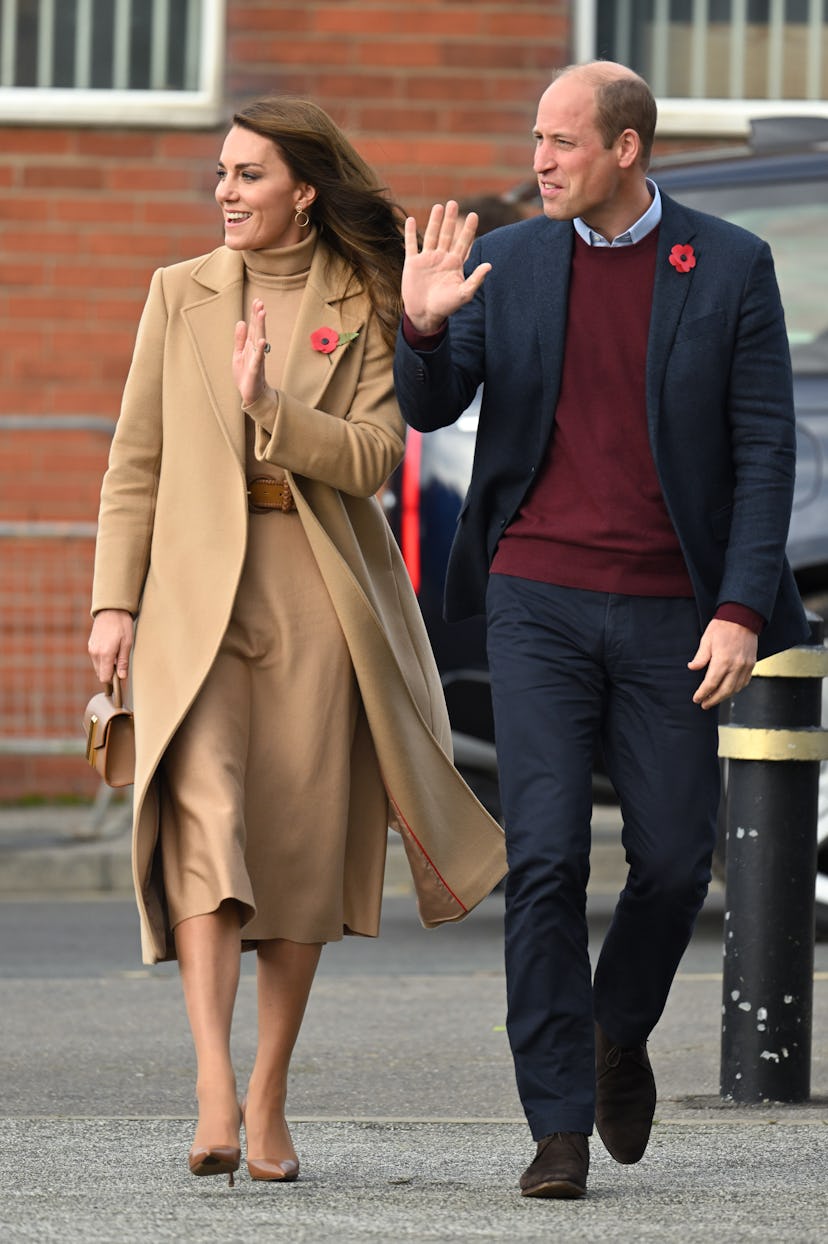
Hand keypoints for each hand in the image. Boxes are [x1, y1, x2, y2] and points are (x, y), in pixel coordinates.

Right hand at [88, 609, 133, 684]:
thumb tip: (121, 677)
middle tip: (121, 667)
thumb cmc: (122, 626)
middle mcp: (95, 653)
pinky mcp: (90, 645)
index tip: (119, 681)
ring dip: (107, 667)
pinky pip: (96, 659)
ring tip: (117, 657)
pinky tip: (112, 652)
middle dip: (110, 675)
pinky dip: (103, 660)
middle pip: (100, 674)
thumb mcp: (127, 643)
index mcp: (105, 653)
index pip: (104, 677)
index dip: (112, 682)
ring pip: (98, 667)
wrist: (111, 610)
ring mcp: (91, 649)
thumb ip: (123, 662)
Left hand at [232, 298, 270, 406]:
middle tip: (260, 302)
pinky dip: (260, 350)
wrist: (251, 394)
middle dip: (258, 316)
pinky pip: (259, 358)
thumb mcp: (239, 354)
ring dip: (261, 327)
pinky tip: (262, 341)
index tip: (257, 301)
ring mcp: (257, 359)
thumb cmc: (245, 374)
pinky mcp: (255, 370)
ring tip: (262, 313)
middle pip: (258, 330)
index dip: (254, 314)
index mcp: (251, 345)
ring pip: (259, 340)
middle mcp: (256, 350)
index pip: (253, 327)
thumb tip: (241, 322)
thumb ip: (240, 339)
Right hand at [401, 201, 491, 333]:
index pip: (464, 242)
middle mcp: (441, 258)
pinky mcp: (412, 263)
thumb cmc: (446, 306)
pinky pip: (411, 244)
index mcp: (454, 264)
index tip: (474, 215)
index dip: (468, 229)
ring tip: (438, 206)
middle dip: (450, 220)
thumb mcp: (464, 294)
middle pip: (447, 234)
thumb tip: (489, 265)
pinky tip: (411, 220)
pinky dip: (410, 233)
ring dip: (434, 221)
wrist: (425, 315)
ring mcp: (427, 259)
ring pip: (431, 235)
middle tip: (453, 203)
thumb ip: (476, 279)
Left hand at [688, 619, 757, 709]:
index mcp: (722, 661)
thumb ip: (700, 657)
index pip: (711, 684)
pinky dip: (736, 689)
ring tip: (714, 699)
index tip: (696, 699)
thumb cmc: (722, 627)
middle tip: (704, 705)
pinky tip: (728, 690)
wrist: (742, 617)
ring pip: (735, 689)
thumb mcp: (706, 640)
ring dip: (724, 697)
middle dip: (713, 700)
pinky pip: (744, 682)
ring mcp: (746, 666)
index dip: (702, 693)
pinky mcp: (752, 664)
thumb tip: (692, 668)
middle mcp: (736, 666)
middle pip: (724, 691)